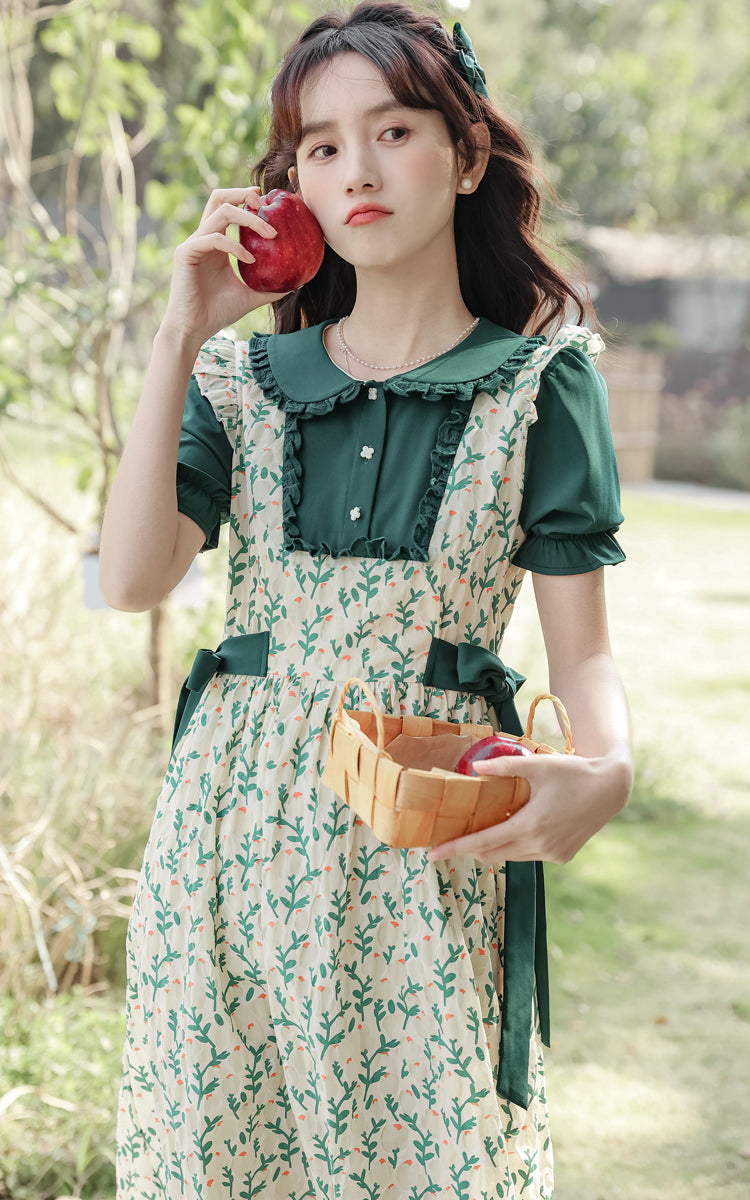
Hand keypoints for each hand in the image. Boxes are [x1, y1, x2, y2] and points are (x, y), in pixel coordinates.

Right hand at [161, 186, 289, 346]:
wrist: (193, 329)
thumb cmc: (218, 313)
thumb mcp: (250, 297)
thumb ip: (269, 287)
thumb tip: (296, 284)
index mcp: (216, 243)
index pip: (229, 208)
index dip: (246, 199)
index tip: (269, 201)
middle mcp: (203, 238)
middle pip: (219, 197)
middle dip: (243, 193)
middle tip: (266, 203)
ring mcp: (193, 243)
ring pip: (220, 212)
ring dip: (248, 218)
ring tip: (270, 232)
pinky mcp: (186, 253)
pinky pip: (214, 238)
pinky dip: (235, 246)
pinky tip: (251, 259)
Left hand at [426, 750, 631, 864]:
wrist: (611, 789)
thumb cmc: (573, 772)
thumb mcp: (539, 765)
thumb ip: (505, 768)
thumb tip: (474, 767)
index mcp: (530, 825)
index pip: (483, 842)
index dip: (455, 848)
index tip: (432, 854)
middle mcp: (540, 845)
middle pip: (493, 854)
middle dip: (470, 849)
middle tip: (449, 841)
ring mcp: (552, 854)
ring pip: (512, 856)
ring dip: (494, 847)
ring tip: (479, 833)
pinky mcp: (562, 856)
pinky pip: (529, 855)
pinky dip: (516, 846)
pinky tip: (514, 831)